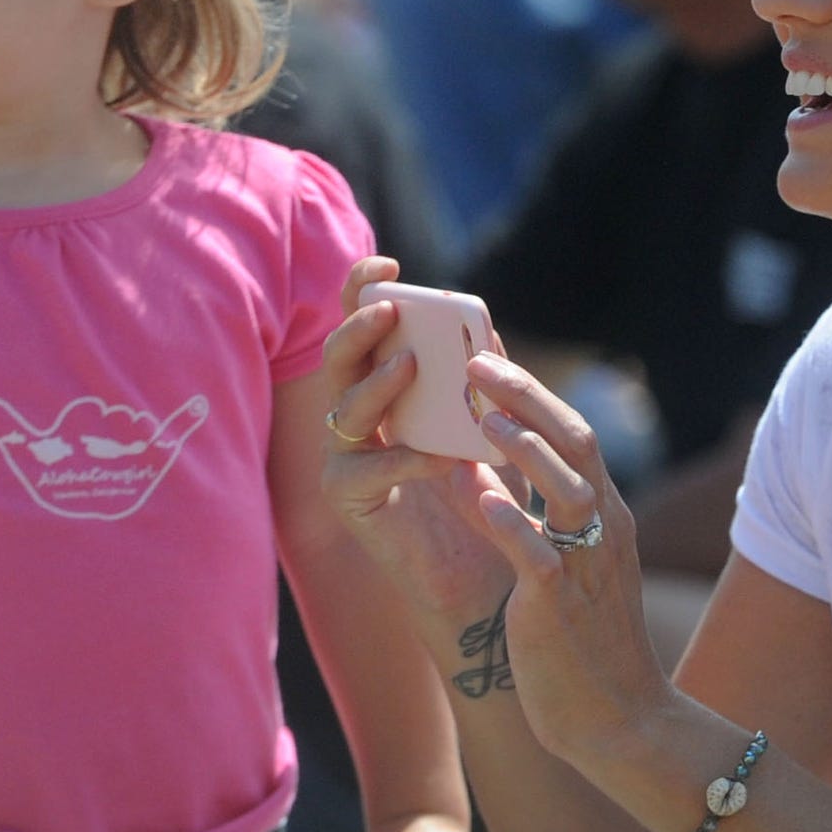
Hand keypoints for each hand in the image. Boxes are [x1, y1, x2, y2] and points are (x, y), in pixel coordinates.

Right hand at [314, 258, 524, 636]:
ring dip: (376, 384)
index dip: (364, 290)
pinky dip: (404, 459)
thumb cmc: (489, 487)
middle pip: (339, 358)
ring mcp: (346, 455)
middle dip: (358, 328)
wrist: (486, 566)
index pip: (364, 326)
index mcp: (385, 382)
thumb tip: (489, 331)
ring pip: (343, 409)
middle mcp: (357, 413)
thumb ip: (486, 378)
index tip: (388, 265)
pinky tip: (441, 457)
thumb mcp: (492, 423)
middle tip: (390, 309)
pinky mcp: (349, 499)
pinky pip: (366, 471)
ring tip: (409, 366)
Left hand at [456, 352, 678, 764]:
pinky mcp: (563, 606)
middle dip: (526, 399)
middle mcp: (603, 529)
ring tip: (480, 415)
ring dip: (524, 449)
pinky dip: (513, 525)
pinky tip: (482, 502)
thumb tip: (485, 466)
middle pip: (576, 444)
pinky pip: (540, 557)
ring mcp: (587, 566)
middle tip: (476, 362)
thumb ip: (530, 513)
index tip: (489, 358)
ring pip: (567, 489)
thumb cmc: (581, 642)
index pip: (575, 435)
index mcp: (604, 515)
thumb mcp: (563, 563)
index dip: (532, 394)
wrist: (615, 719)